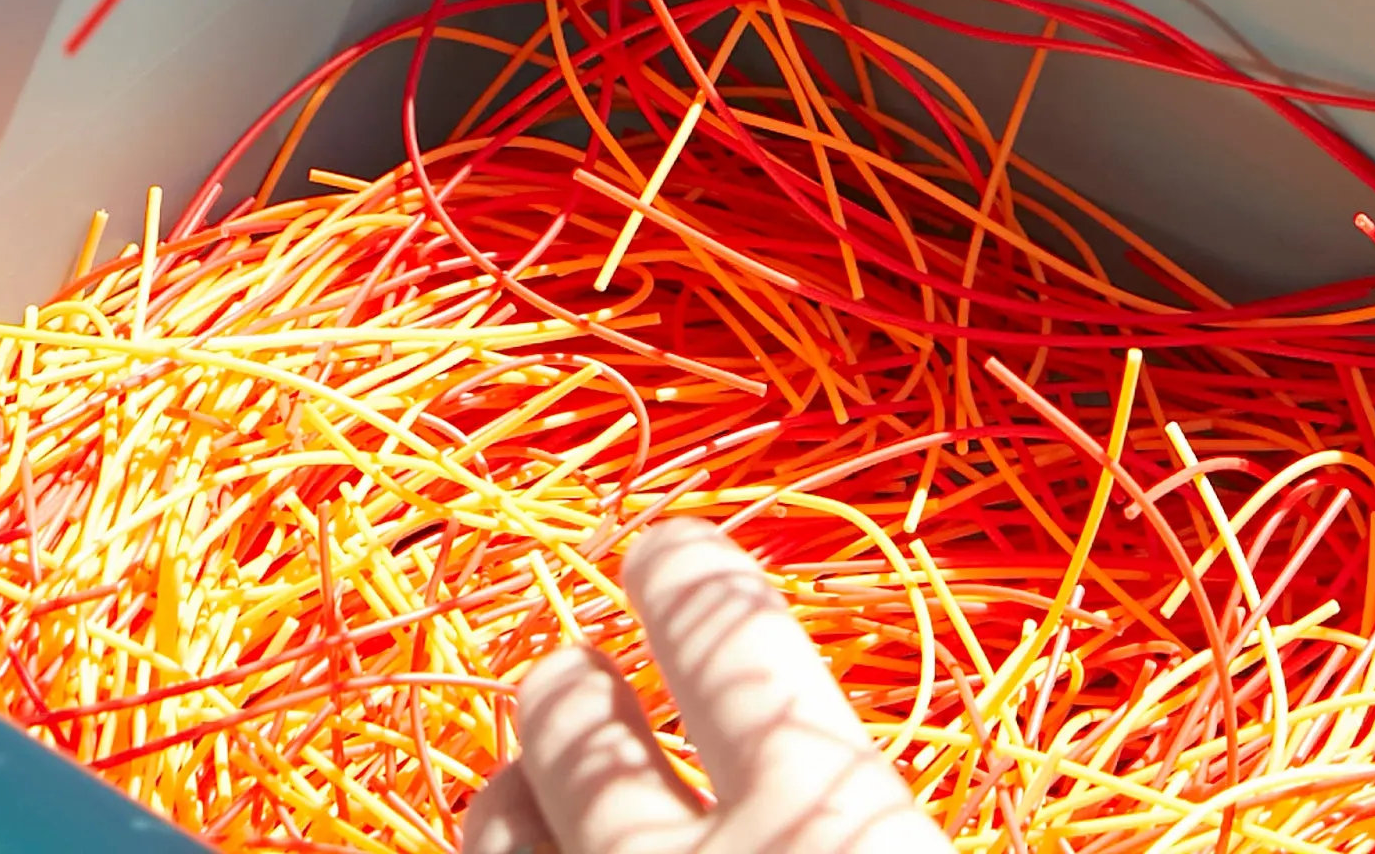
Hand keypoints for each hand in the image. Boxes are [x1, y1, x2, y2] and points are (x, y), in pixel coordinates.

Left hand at [457, 523, 945, 853]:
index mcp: (822, 805)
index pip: (723, 627)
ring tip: (522, 793)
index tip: (667, 548)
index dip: (688, 579)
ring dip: (512, 800)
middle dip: (570, 692)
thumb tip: (852, 778)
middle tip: (573, 682)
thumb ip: (879, 810)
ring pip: (494, 828)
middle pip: (570, 718)